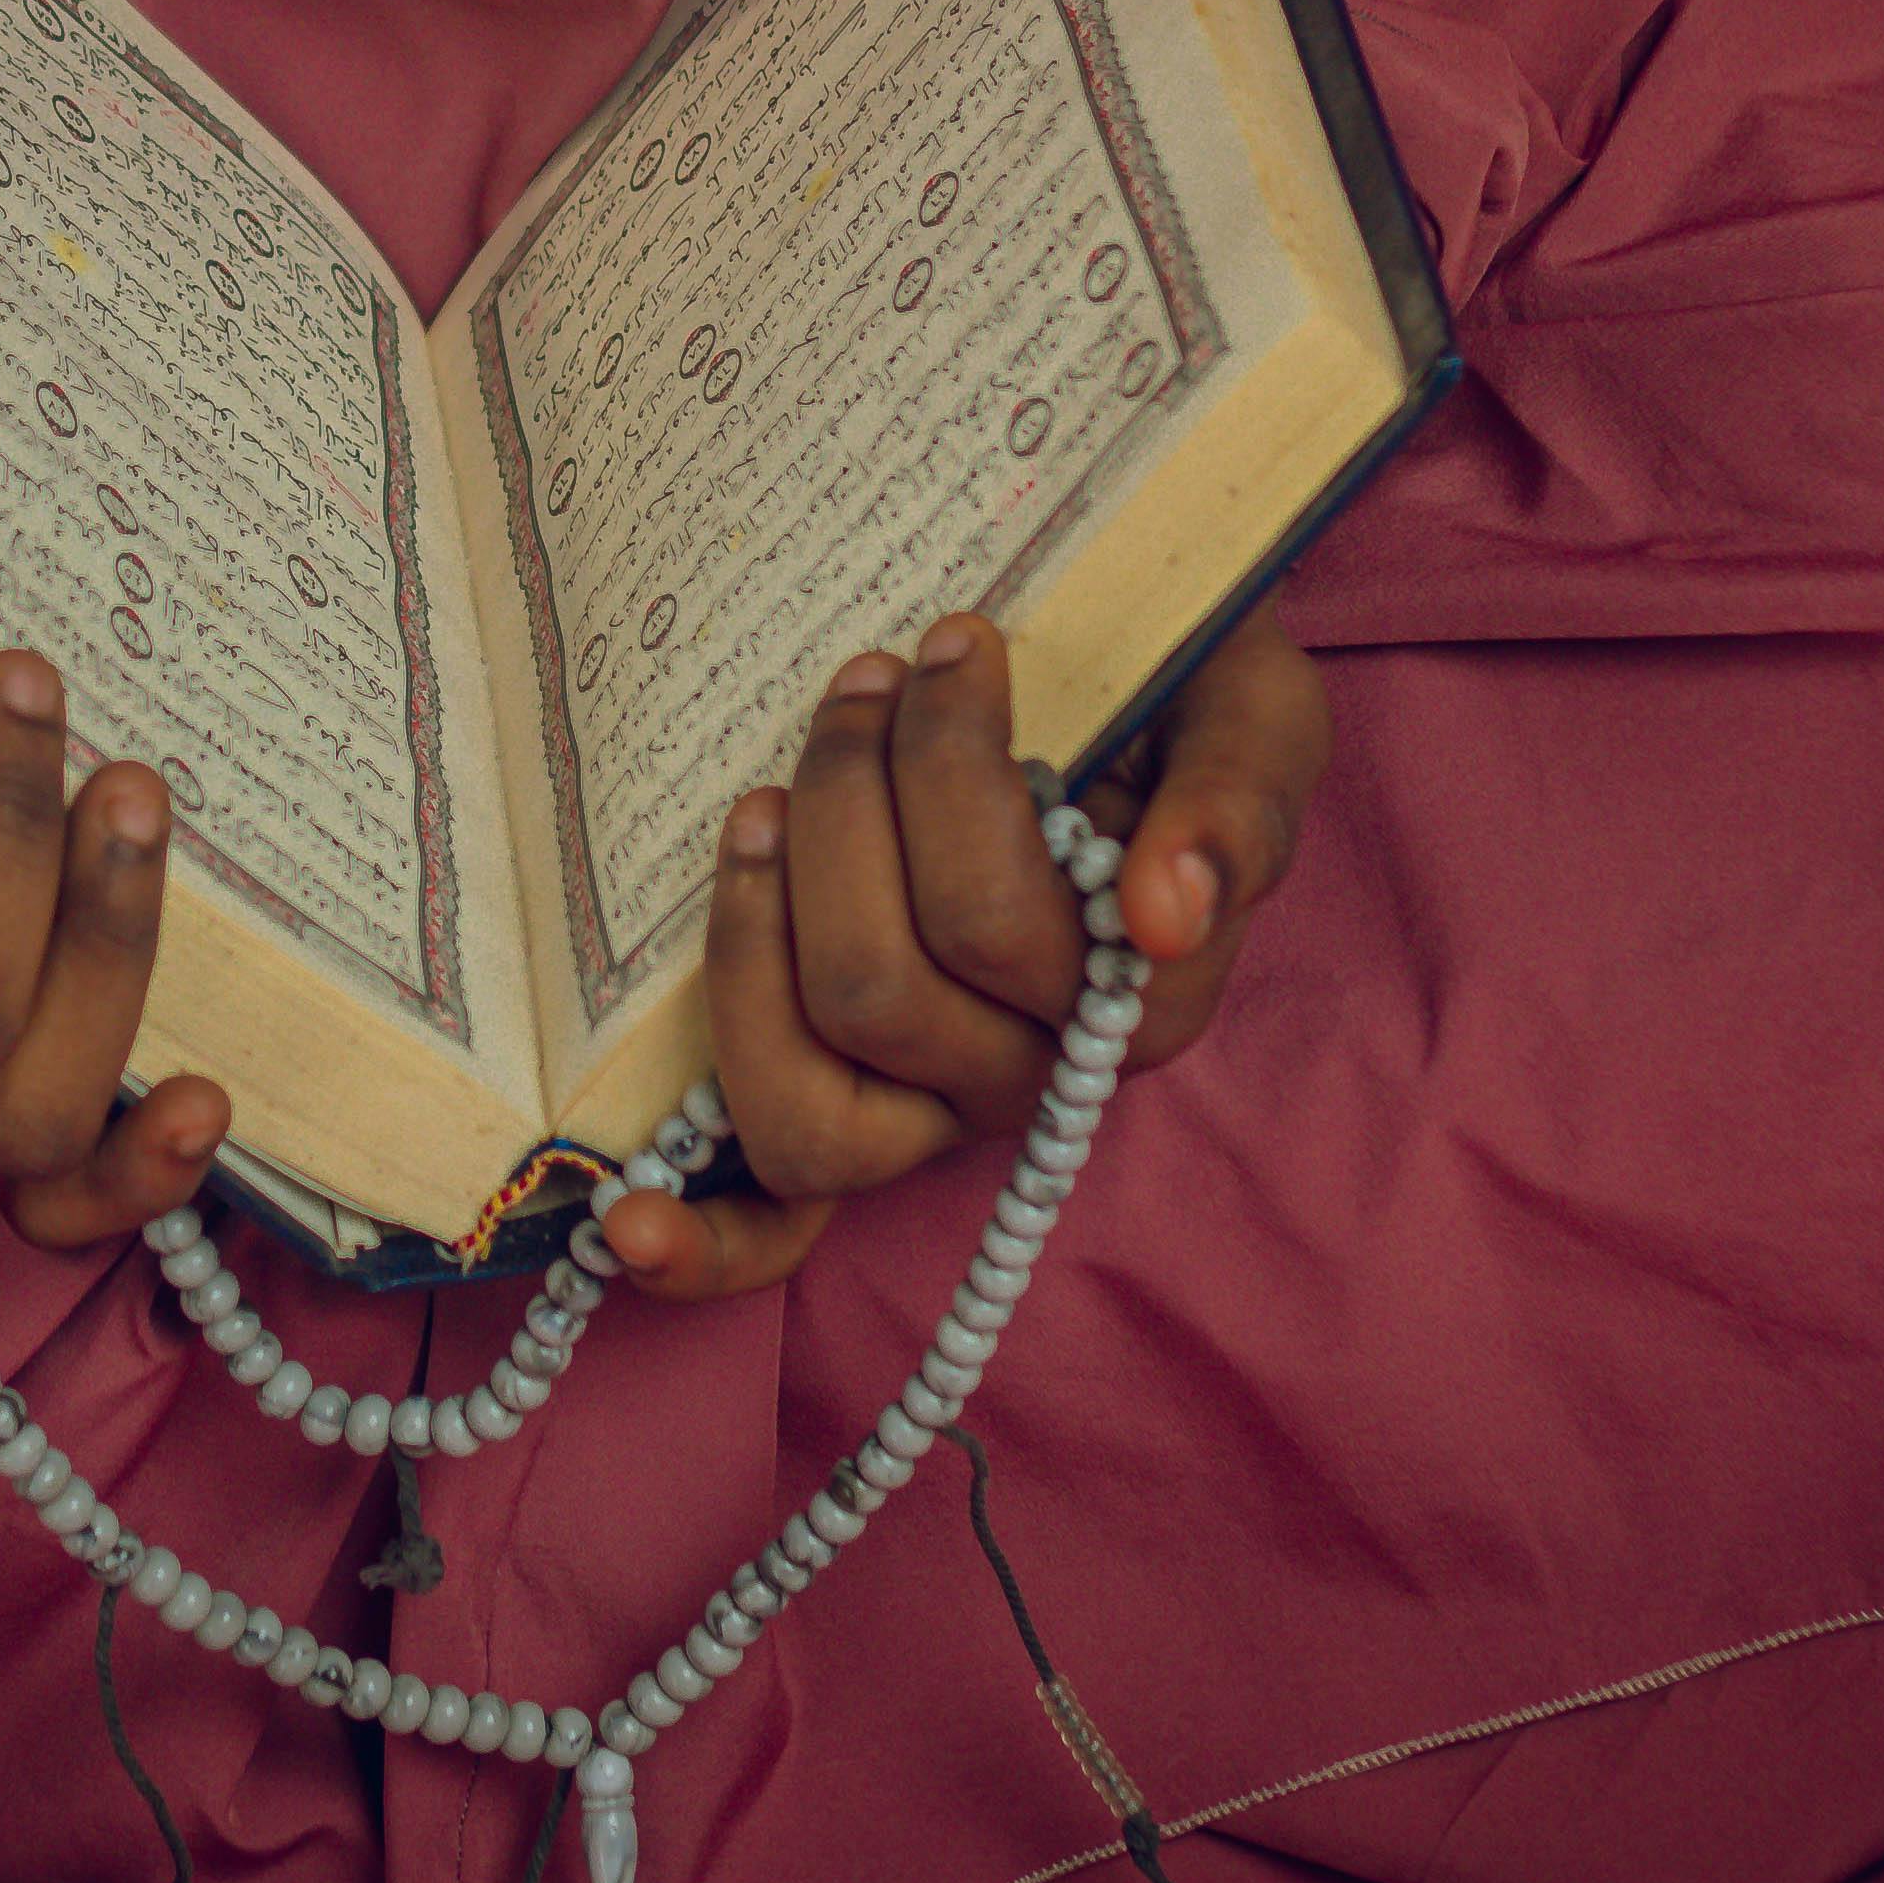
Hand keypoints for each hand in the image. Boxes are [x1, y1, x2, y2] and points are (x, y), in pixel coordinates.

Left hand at [603, 601, 1328, 1301]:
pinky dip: (707, 1245)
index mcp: (1135, 998)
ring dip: (753, 934)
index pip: (990, 921)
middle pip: (876, 989)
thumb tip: (1163, 914)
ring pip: (806, 1094)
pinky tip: (626, 1224)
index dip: (946, 773)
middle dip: (845, 802)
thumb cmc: (1189, 701)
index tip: (955, 638)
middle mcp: (1033, 1076)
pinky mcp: (853, 1118)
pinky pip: (780, 1227)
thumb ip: (1239, 804)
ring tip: (764, 799)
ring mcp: (933, 1110)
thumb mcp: (1256, 714)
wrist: (1145, 693)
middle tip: (864, 677)